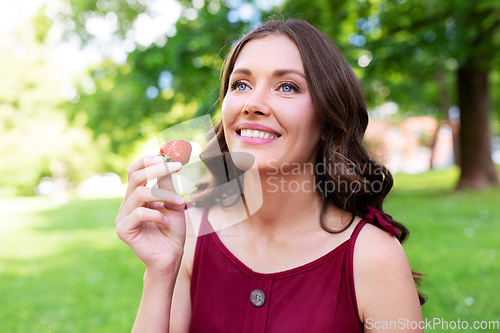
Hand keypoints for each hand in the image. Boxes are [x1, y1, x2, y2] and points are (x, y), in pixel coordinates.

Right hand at [116, 155, 185, 276]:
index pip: (135, 170)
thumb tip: (166, 161)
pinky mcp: (123, 230)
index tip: (172, 159)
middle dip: (158, 169)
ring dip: (164, 194)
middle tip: (177, 167)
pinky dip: (157, 214)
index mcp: (136, 196)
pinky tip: (166, 222)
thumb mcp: (173, 204)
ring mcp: (123, 217)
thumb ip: (167, 185)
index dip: (151, 161)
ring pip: (139, 193)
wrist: (171, 258)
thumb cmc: (172, 232)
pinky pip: (139, 213)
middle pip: (135, 176)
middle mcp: (127, 204)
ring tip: (180, 203)